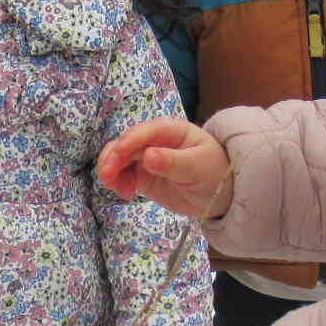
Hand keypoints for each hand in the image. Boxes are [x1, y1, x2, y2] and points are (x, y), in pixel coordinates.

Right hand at [96, 118, 231, 218]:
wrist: (218, 195)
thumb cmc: (214, 173)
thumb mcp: (197, 167)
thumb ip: (172, 162)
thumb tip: (148, 156)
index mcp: (171, 131)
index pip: (146, 131)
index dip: (129, 140)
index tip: (117, 154)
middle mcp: (155, 141)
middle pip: (127, 143)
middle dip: (113, 158)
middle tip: (107, 177)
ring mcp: (147, 158)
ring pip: (119, 158)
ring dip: (111, 170)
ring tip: (115, 189)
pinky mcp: (142, 175)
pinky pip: (122, 175)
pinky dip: (117, 182)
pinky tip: (125, 194)